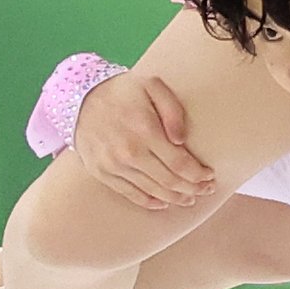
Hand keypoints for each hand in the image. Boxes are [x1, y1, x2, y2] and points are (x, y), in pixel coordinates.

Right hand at [72, 70, 216, 211]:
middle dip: (192, 189)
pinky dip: (149, 202)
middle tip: (206, 190)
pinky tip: (163, 203)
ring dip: (174, 198)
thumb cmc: (122, 90)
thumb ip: (172, 109)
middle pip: (169, 181)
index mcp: (145, 130)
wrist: (79, 98)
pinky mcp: (102, 173)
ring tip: (189, 199)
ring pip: (152, 191)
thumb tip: (181, 140)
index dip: (198, 174)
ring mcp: (114, 165)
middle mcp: (129, 152)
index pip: (180, 163)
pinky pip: (130, 194)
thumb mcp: (151, 85)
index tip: (210, 176)